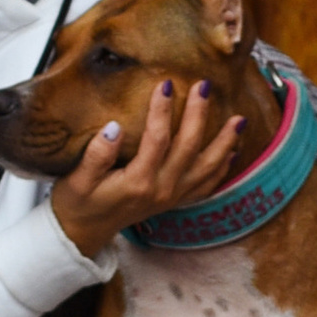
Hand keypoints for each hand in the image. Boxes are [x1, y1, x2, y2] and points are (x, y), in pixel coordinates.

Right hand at [50, 76, 245, 258]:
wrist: (83, 233)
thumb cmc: (77, 203)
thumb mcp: (77, 180)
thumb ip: (96, 155)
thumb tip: (114, 127)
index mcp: (138, 182)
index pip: (157, 139)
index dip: (162, 110)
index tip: (166, 84)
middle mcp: (161, 190)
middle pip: (189, 147)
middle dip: (199, 114)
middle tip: (204, 85)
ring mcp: (172, 197)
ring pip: (207, 168)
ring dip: (225, 142)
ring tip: (239, 119)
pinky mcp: (175, 202)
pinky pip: (206, 186)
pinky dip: (222, 169)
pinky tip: (231, 152)